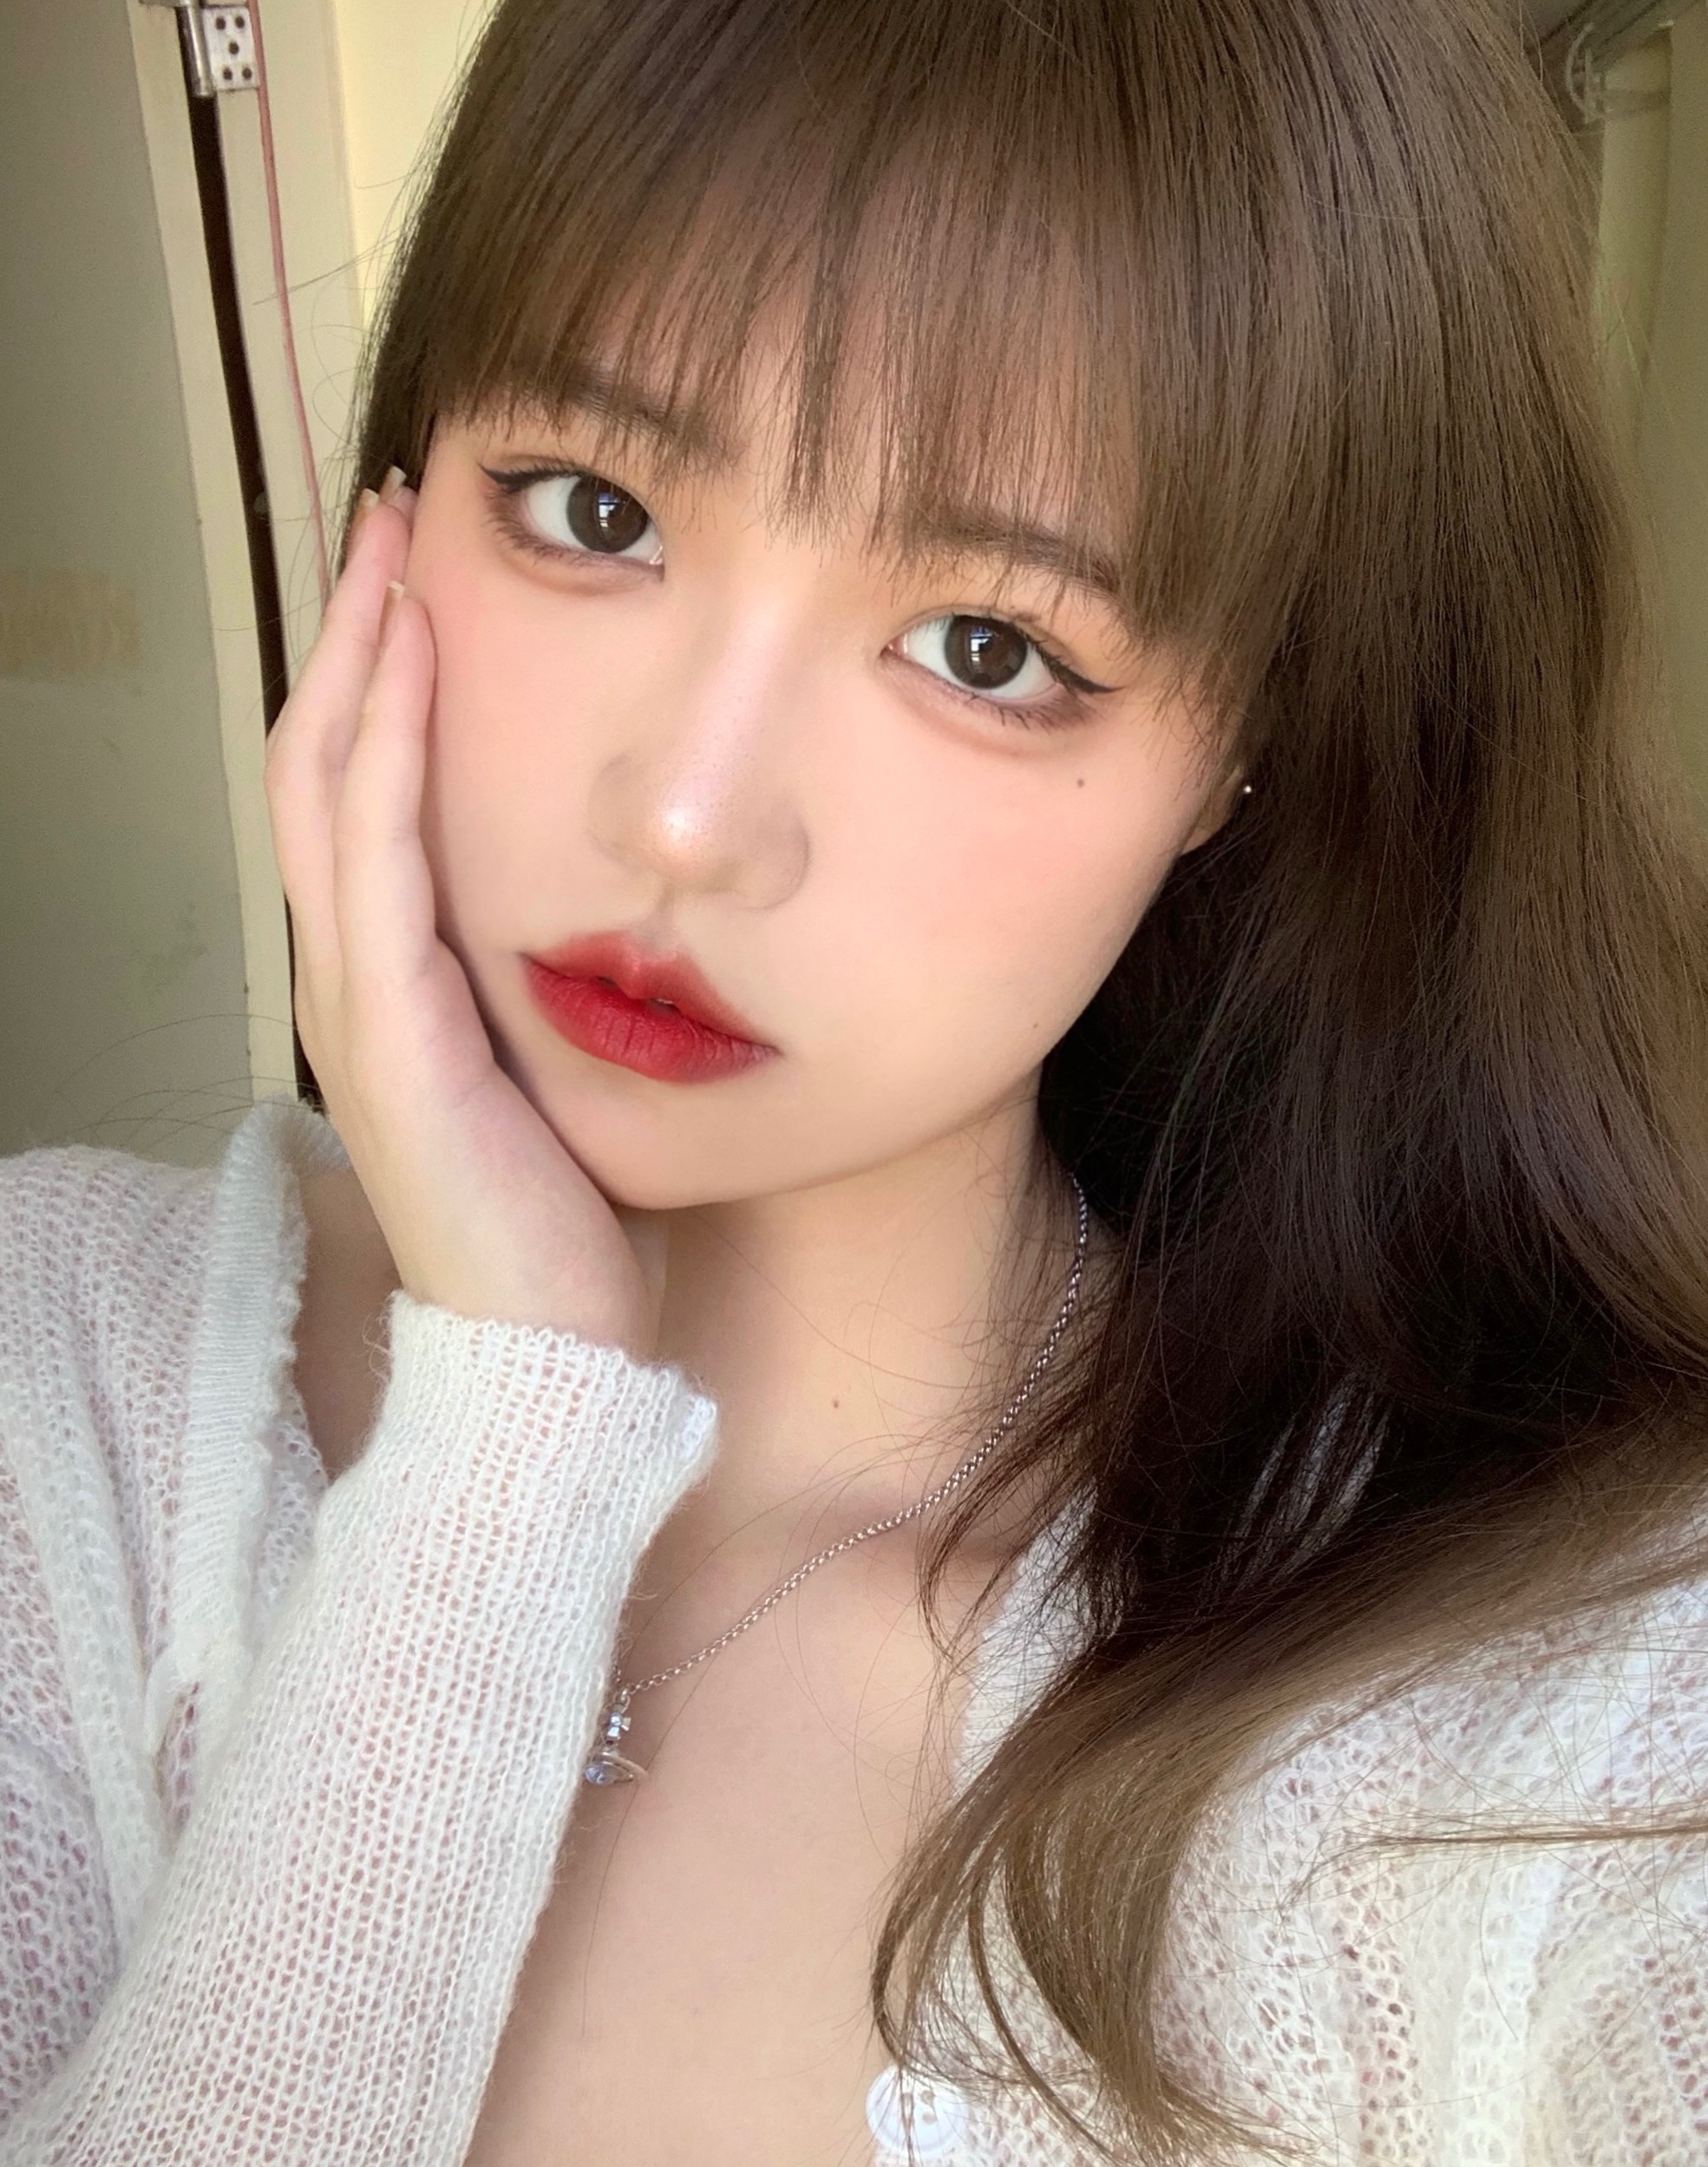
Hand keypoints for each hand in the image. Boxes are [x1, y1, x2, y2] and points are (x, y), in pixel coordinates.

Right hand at [265, 474, 663, 1356]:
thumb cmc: (566, 1221)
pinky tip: (412, 661)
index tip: (426, 572)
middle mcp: (351, 976)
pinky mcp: (387, 1034)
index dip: (379, 675)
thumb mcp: (557, 1073)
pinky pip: (371, 860)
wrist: (548, 1353)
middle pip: (321, 761)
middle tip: (396, 510)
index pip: (360, 793)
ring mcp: (354, 1002)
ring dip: (358, 655)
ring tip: (392, 544)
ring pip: (326, 787)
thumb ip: (551, 986)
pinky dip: (382, 750)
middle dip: (357, 628)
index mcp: (391, 981)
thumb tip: (624, 911)